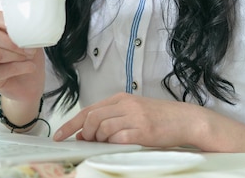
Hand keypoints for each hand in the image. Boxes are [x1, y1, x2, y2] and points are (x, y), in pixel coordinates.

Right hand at [0, 10, 44, 103]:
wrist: (30, 81)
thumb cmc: (28, 57)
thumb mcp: (31, 39)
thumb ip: (26, 30)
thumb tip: (30, 25)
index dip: (8, 22)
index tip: (25, 29)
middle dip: (13, 42)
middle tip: (30, 49)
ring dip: (17, 55)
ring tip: (29, 58)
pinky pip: (2, 70)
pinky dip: (20, 68)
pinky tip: (29, 67)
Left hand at [53, 92, 244, 153]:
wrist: (186, 120)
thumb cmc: (159, 118)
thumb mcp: (132, 111)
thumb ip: (110, 118)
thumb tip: (85, 133)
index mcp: (120, 98)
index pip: (88, 110)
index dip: (71, 124)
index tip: (59, 135)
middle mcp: (125, 105)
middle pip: (92, 118)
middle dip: (85, 134)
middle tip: (87, 143)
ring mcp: (134, 117)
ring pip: (102, 128)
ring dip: (98, 140)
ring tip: (105, 144)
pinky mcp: (143, 131)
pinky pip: (118, 138)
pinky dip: (112, 144)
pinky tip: (117, 146)